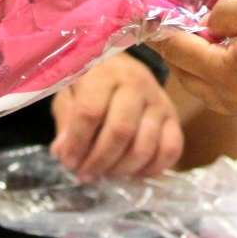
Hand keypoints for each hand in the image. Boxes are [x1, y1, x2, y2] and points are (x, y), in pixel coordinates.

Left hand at [50, 51, 183, 181]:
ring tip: (106, 174)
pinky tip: (134, 173)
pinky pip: (171, 149)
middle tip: (86, 176)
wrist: (121, 61)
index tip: (68, 162)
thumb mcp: (68, 91)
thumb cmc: (90, 80)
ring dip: (123, 169)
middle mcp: (135, 84)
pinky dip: (153, 168)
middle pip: (121, 130)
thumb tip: (63, 152)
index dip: (77, 143)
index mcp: (104, 74)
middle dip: (100, 161)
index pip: (90, 112)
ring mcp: (158, 100)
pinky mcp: (173, 116)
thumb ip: (65, 119)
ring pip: (146, 145)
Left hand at [155, 0, 236, 122]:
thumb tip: (210, 23)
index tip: (151, 21)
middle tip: (180, 29)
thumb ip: (225, 12)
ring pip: (209, 91)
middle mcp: (230, 99)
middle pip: (187, 77)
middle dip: (178, 53)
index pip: (176, 51)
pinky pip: (231, 96)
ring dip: (200, 68)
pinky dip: (223, 78)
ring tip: (209, 41)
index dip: (162, 33)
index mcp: (221, 73)